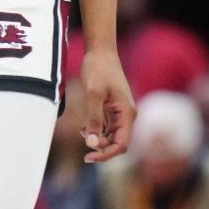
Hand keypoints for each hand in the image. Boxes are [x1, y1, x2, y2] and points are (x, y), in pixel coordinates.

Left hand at [78, 48, 133, 162]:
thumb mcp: (93, 94)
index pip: (122, 144)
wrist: (100, 51)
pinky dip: (96, 131)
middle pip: (117, 143)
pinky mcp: (112, 109)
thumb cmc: (98, 69)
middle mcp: (127, 116)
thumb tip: (91, 143)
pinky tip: (83, 128)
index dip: (106, 154)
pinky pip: (106, 127)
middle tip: (83, 147)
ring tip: (81, 133)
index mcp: (127, 114)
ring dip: (98, 140)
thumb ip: (94, 119)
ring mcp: (120, 113)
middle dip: (101, 148)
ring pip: (111, 136)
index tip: (89, 157)